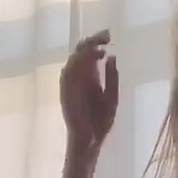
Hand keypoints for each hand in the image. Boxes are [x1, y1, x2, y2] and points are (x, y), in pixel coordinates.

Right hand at [60, 29, 118, 150]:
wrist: (90, 142)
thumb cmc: (101, 123)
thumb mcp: (112, 98)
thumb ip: (112, 78)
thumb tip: (112, 56)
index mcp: (89, 78)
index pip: (89, 52)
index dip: (97, 41)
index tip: (109, 35)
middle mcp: (78, 78)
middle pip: (80, 52)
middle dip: (92, 41)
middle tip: (106, 36)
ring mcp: (70, 85)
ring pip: (73, 59)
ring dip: (86, 50)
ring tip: (99, 47)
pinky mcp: (65, 92)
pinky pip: (68, 73)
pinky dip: (78, 63)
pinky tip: (90, 58)